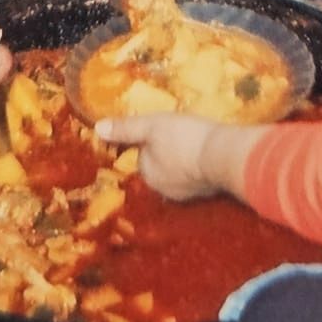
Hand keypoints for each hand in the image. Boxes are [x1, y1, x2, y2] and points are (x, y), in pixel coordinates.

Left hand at [95, 112, 251, 200]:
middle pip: (161, 168)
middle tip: (182, 136)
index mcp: (148, 175)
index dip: (152, 142)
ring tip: (197, 145)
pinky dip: (201, 170)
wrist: (224, 155)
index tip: (165, 131)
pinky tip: (209, 157)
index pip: (143, 158)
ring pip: (180, 175)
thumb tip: (97, 129)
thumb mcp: (151, 126)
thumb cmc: (184, 138)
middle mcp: (164, 191)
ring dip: (186, 163)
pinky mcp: (208, 194)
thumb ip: (125, 129)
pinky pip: (198, 180)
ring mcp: (188, 195)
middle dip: (169, 155)